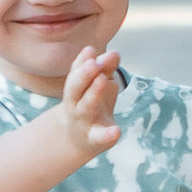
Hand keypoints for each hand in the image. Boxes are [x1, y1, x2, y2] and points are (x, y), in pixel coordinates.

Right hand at [51, 33, 124, 170]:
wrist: (76, 140)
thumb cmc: (91, 104)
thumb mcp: (98, 84)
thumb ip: (106, 69)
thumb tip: (115, 53)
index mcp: (75, 89)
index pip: (76, 73)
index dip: (82, 62)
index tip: (90, 51)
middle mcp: (76, 104)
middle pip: (75, 88)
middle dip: (83, 74)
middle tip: (93, 63)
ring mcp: (85, 121)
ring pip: (86, 107)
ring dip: (93, 93)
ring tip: (103, 79)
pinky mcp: (96, 138)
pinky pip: (100, 137)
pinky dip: (107, 135)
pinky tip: (116, 131)